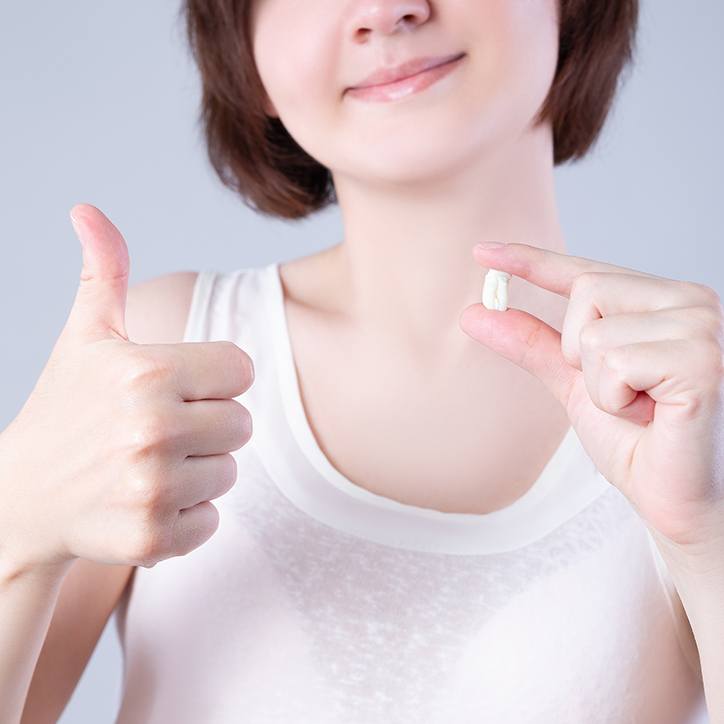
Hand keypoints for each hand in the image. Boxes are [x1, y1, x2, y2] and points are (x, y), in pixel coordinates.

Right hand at [0, 204, 253, 575]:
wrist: (23, 498)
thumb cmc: (67, 407)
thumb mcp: (86, 337)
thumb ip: (105, 272)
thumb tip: (87, 208)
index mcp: (147, 371)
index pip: (242, 370)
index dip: (212, 379)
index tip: (173, 388)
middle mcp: (152, 429)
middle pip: (243, 423)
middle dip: (208, 425)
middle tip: (158, 431)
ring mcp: (151, 488)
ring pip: (230, 472)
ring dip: (198, 470)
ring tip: (147, 466)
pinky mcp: (153, 538)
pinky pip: (212, 521)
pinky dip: (187, 517)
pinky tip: (144, 502)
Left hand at [459, 241, 723, 553]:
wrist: (676, 498)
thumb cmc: (638, 441)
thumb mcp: (574, 383)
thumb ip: (533, 344)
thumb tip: (476, 312)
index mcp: (664, 301)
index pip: (587, 271)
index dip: (532, 261)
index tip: (482, 251)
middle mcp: (691, 302)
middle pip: (587, 291)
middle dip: (580, 354)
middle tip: (620, 392)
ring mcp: (701, 328)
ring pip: (593, 333)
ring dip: (599, 385)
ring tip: (640, 408)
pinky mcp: (701, 361)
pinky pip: (613, 363)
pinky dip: (615, 399)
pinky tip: (652, 416)